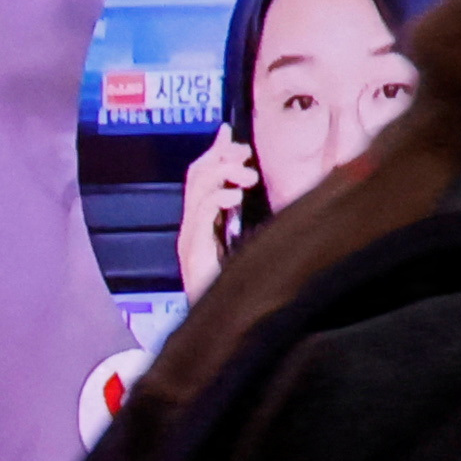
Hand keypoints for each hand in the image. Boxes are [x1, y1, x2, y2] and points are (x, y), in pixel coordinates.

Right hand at [177, 127, 264, 296]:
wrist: (225, 327)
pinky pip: (199, 214)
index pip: (201, 176)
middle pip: (195, 175)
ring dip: (223, 174)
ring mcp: (190, 238)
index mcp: (204, 224)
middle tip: (244, 151)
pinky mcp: (192, 250)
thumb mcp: (253, 245)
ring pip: (196, 188)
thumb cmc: (243, 291)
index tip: (230, 133)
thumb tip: (270, 197)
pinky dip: (216, 200)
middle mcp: (192, 227)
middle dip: (220, 156)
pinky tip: (234, 198)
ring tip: (248, 178)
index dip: (214, 151)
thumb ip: (255, 222)